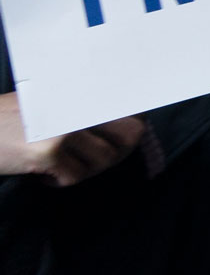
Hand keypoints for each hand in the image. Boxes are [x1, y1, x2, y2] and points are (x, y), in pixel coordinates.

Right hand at [0, 93, 145, 185]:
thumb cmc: (8, 121)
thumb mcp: (50, 106)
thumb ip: (83, 112)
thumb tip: (132, 130)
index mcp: (80, 92)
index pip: (130, 109)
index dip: (132, 130)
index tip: (122, 141)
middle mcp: (77, 105)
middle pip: (129, 137)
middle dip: (114, 154)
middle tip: (87, 161)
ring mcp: (65, 128)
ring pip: (103, 161)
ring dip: (82, 169)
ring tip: (57, 165)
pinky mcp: (49, 152)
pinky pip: (74, 177)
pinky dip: (58, 181)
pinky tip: (39, 175)